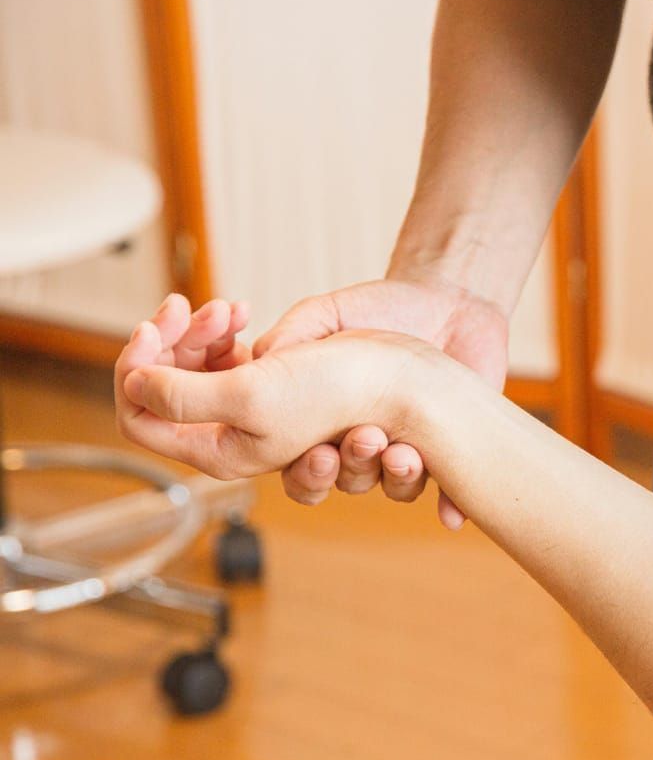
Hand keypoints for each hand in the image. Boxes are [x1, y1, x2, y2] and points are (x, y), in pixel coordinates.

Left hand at [116, 320, 432, 481]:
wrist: (412, 366)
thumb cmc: (344, 391)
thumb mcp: (254, 397)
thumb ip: (182, 397)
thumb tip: (133, 385)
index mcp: (224, 451)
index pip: (141, 419)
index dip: (136, 371)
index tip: (152, 328)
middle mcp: (236, 433)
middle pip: (165, 389)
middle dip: (175, 341)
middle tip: (198, 308)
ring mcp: (256, 404)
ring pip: (194, 364)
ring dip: (203, 329)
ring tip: (227, 310)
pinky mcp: (276, 376)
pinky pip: (226, 351)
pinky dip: (226, 328)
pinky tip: (240, 312)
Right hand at [253, 278, 507, 527]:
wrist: (449, 300)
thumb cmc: (382, 306)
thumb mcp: (327, 313)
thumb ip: (289, 338)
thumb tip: (256, 367)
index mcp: (324, 421)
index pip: (301, 469)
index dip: (305, 474)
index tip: (317, 453)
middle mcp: (362, 442)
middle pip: (345, 483)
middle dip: (351, 469)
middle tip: (365, 438)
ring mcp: (407, 448)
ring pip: (394, 487)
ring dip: (397, 477)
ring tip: (404, 451)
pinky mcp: (450, 450)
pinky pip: (449, 492)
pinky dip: (449, 507)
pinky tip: (451, 514)